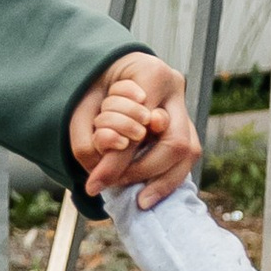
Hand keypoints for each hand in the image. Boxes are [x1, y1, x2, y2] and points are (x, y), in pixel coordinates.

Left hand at [71, 52, 199, 206]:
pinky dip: (169, 178)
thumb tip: (99, 184)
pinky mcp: (185, 124)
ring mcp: (183, 106)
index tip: (95, 183)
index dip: (119, 157)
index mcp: (151, 73)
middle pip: (175, 142)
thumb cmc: (93, 87)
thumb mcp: (81, 111)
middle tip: (116, 185)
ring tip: (141, 200)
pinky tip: (150, 193)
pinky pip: (187, 156)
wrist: (106, 69)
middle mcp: (174, 89)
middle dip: (145, 170)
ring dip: (164, 181)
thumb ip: (88, 144)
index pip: (140, 125)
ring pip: (188, 150)